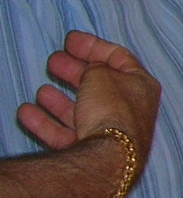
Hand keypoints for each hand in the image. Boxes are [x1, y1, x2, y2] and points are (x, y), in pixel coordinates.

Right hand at [17, 31, 160, 157]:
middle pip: (99, 86)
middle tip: (53, 61)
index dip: (93, 46)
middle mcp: (130, 109)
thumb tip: (90, 70)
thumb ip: (94, 67)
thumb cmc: (111, 108)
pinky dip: (47, 123)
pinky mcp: (91, 153)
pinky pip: (66, 134)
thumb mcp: (101, 75)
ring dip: (60, 100)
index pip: (119, 57)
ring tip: (42, 90)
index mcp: (141, 85)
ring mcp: (111, 133)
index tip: (69, 40)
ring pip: (82, 111)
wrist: (108, 158)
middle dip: (74, 71)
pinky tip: (26, 112)